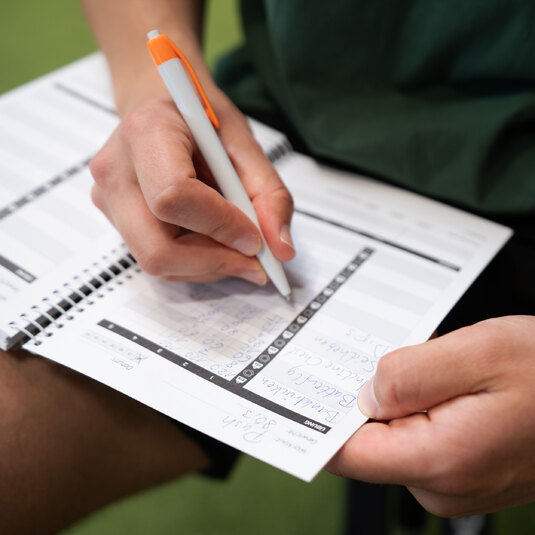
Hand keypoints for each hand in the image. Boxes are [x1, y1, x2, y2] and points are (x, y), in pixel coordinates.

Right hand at [89, 87, 294, 282]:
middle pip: (157, 247)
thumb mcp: (245, 142)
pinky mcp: (115, 220)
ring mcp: (108, 199)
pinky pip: (156, 260)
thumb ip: (269, 194)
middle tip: (255, 262)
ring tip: (236, 246)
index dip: (221, 225)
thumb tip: (281, 250)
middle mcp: (115, 170)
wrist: (160, 106)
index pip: (175, 196)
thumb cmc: (201, 118)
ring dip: (209, 266)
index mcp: (147, 132)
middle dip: (215, 263)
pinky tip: (214, 242)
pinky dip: (195, 262)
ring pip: (158, 262)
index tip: (255, 238)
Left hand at [327, 315, 534, 516]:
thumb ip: (410, 375)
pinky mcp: (463, 470)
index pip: (349, 454)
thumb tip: (363, 395)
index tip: (304, 394)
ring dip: (403, 397)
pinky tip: (449, 382)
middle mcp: (443, 484)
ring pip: (396, 434)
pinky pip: (420, 436)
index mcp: (441, 459)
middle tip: (400, 358)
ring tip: (440, 366)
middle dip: (373, 396)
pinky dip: (422, 406)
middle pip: (370, 439)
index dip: (321, 422)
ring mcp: (454, 483)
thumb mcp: (479, 352)